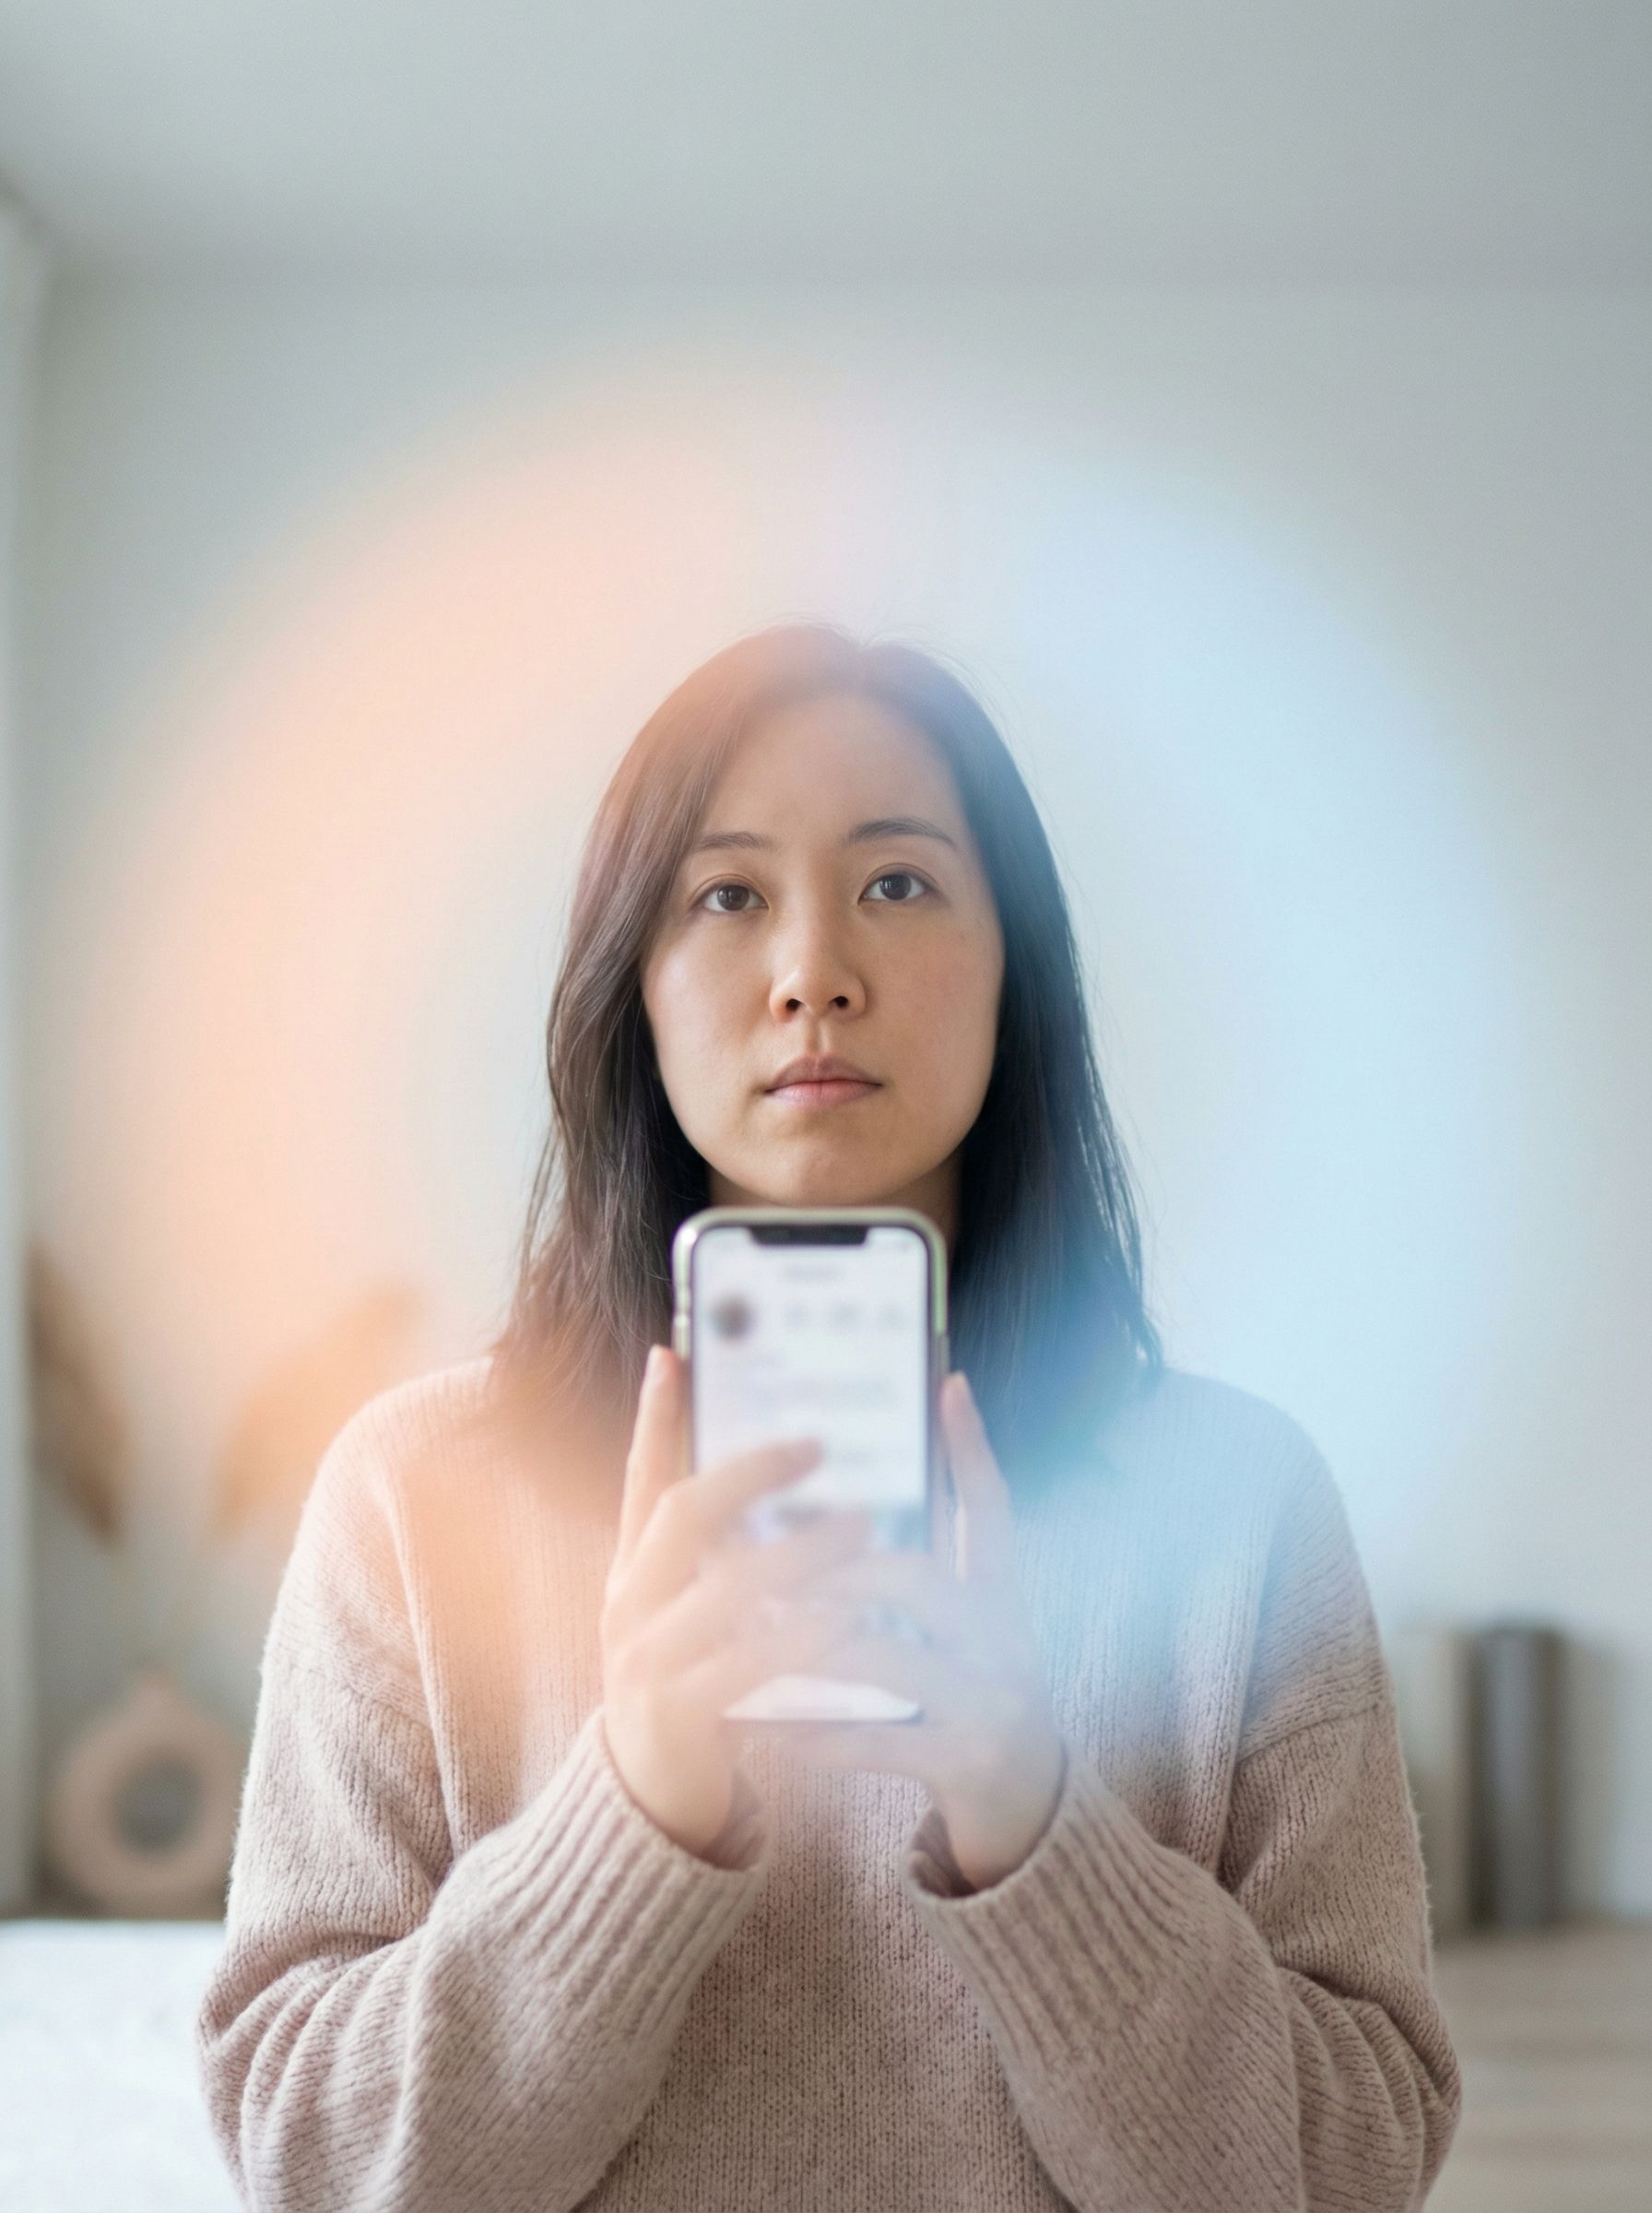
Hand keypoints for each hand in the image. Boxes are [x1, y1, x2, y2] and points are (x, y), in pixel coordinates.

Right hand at [599, 1344, 879, 1859]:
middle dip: (752, 1470)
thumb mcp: (690, 1617)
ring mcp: (645, 1659)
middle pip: (684, 1513)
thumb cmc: (690, 1693)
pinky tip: (847, 1618)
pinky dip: (800, 1634)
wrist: (652, 1808)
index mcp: (632, 1574)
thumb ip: (719, 1561)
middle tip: (819, 1443)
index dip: (657, 1416)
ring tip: (862, 1526)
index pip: (642, 1478)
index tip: (675, 1353)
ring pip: (726, 1584)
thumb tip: (776, 1485)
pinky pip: (746, 1660)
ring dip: (800, 1550)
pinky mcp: (677, 1713)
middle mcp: (629, 1605)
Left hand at [765, 1371, 1067, 1890]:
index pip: (990, 1508)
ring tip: (740, 1635)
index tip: (947, 1386)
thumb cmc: (974, 1706)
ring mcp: (990, 1701)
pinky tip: (755, 1729)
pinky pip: (872, 1739)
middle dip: (823, 1567)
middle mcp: (1004, 1639)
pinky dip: (807, 1734)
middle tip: (752, 1561)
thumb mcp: (970, 1634)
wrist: (1030, 1818)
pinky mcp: (965, 1762)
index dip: (972, 1447)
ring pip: (882, 1654)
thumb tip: (856, 1513)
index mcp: (1001, 1599)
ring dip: (799, 1644)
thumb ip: (929, 1576)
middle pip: (911, 1577)